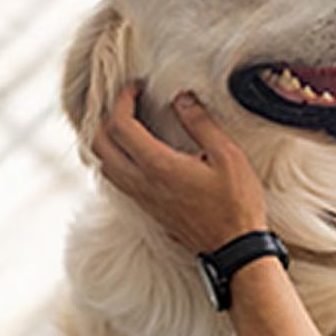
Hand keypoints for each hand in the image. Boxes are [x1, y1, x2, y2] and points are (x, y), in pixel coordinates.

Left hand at [92, 85, 268, 253]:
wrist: (234, 248)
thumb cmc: (236, 204)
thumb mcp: (228, 156)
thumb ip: (201, 124)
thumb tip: (181, 99)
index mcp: (158, 166)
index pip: (120, 125)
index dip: (122, 99)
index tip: (136, 87)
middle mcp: (142, 183)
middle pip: (99, 145)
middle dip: (106, 117)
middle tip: (127, 102)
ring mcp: (142, 199)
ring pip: (104, 165)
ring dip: (107, 140)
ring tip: (128, 124)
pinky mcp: (148, 209)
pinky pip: (117, 180)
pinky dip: (116, 159)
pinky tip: (137, 152)